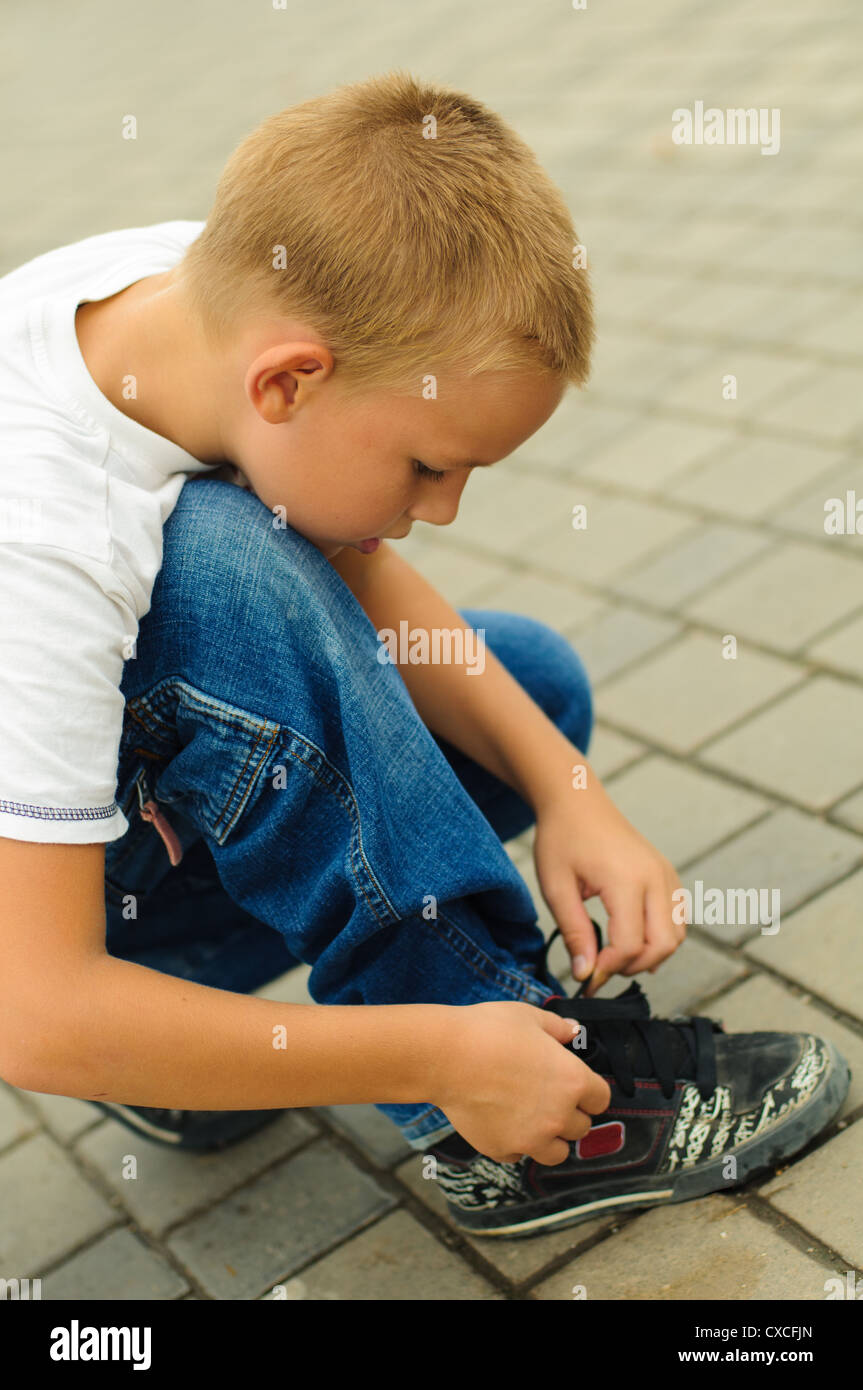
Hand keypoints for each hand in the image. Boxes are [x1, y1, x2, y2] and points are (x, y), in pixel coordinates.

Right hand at [433, 1001, 610, 1164]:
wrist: (446, 1057)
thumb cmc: (489, 1031)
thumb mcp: (529, 1017)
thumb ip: (558, 1028)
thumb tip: (574, 1031)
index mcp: (572, 1081)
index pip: (601, 1099)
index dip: (590, 1091)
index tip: (577, 1085)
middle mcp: (558, 1116)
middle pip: (581, 1127)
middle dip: (569, 1113)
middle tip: (547, 1096)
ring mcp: (530, 1138)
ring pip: (557, 1152)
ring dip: (550, 1138)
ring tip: (531, 1118)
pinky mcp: (502, 1150)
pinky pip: (519, 1155)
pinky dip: (515, 1144)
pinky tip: (501, 1122)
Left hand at [533, 782, 685, 995]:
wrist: (577, 801)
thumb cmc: (562, 839)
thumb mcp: (557, 888)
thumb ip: (575, 933)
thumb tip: (586, 975)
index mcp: (626, 880)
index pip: (629, 945)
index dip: (608, 969)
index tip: (586, 979)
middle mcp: (655, 878)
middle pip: (662, 945)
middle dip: (633, 967)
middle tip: (601, 968)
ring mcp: (666, 875)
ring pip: (676, 935)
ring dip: (650, 955)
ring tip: (614, 954)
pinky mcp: (668, 874)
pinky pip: (677, 918)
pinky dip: (660, 937)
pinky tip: (632, 939)